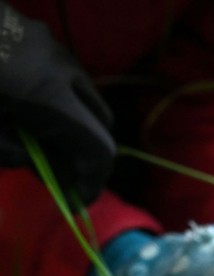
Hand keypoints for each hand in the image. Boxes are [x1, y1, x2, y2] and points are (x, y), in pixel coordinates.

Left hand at [0, 1, 113, 201]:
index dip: (94, 180)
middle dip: (87, 151)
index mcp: (48, 95)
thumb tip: (37, 164)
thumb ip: (9, 152)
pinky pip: (64, 76)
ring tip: (37, 136)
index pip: (99, 147)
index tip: (77, 199)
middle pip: (101, 122)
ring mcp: (54, 48)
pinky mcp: (40, 35)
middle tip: (59, 171)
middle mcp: (64, 69)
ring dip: (72, 123)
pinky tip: (25, 103)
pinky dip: (58, 99)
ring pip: (85, 98)